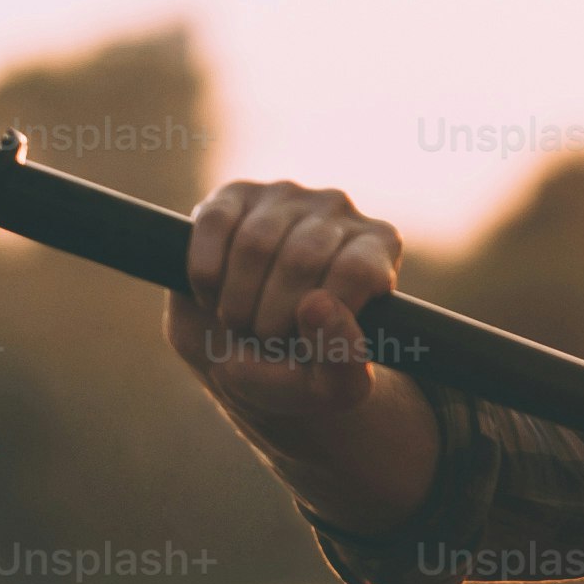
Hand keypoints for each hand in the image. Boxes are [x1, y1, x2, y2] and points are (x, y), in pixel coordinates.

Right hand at [167, 179, 402, 426]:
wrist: (250, 357)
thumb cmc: (306, 371)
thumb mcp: (335, 387)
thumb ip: (342, 360)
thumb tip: (316, 305)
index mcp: (377, 246)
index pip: (355, 270)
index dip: (321, 320)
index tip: (306, 349)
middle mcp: (337, 210)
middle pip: (302, 256)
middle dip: (272, 317)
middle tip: (264, 342)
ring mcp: (285, 196)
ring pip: (256, 241)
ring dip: (236, 300)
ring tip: (239, 322)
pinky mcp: (234, 197)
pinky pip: (215, 222)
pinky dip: (206, 271)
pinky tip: (210, 296)